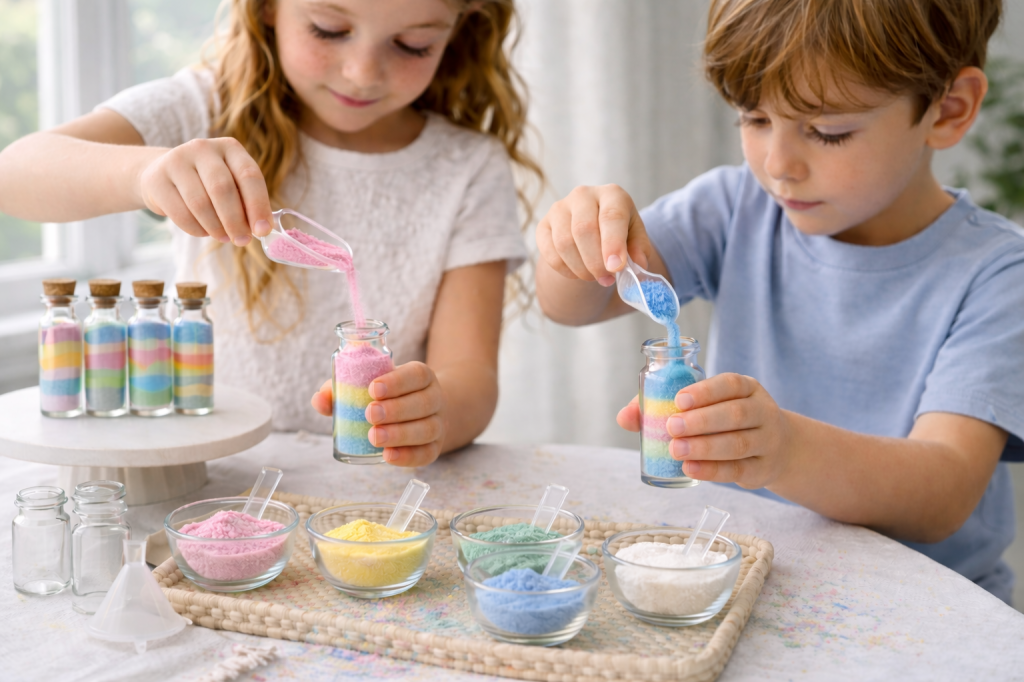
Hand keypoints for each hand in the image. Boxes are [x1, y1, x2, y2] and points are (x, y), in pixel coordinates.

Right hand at [137, 137, 273, 246]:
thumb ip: (247, 202)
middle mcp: (202, 148)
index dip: (258, 205)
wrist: (163, 174)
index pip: (249, 175)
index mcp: (229, 147)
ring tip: (223, 237)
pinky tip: (204, 232)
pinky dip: (196, 230)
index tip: (263, 230)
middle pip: (222, 188)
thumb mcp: (232, 184)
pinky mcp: (156, 179)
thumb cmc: (208, 184)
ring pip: (200, 203)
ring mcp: (176, 161)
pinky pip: (181, 213)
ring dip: (216, 228)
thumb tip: (263, 229)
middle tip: (242, 240)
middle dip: (236, 221)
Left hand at [311, 362, 445, 466]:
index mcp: (421, 376)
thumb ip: (342, 389)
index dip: (397, 381)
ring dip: (401, 434)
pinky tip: (388, 457)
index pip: (416, 374)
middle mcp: (435, 398)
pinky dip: (408, 457)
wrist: (419, 412)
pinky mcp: (435, 447)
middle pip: (424, 403)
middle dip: (396, 409)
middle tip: (370, 415)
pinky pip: (427, 454)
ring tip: (374, 437)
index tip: (373, 389)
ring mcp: (438, 424)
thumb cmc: (387, 396)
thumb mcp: (368, 385)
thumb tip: (319, 399)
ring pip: (427, 429)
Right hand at [536, 184, 653, 286]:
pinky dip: (564, 269)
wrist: (592, 231)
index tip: (616, 267)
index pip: (611, 216)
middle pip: (584, 229)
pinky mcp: (543, 225)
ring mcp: (559, 208)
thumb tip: (638, 263)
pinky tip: (577, 273)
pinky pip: (549, 252)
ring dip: (580, 268)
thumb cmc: (617, 232)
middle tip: (606, 279)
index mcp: (612, 194)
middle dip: (595, 261)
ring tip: (594, 277)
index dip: (613, 244)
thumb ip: (639, 249)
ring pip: (564, 243)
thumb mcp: (635, 237)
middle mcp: (583, 195)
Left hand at [617, 373, 793, 487]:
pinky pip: (738, 470)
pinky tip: (690, 469)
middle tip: (672, 427)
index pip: (730, 384)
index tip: (679, 399)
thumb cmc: (726, 421)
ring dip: (705, 447)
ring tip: (676, 449)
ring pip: (738, 443)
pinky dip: (712, 471)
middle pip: (736, 414)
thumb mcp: (706, 406)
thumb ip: (663, 406)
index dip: (705, 391)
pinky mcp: (762, 469)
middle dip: (701, 420)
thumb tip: (625, 417)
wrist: (776, 449)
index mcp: (747, 388)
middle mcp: (762, 411)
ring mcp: (767, 441)